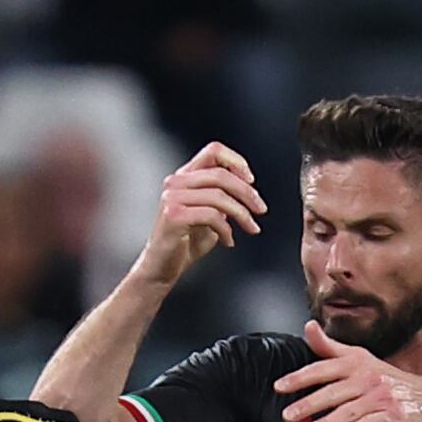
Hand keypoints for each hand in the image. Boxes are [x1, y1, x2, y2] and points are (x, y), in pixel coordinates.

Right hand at [139, 142, 263, 285]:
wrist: (162, 269)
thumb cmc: (185, 244)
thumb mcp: (210, 214)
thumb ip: (223, 198)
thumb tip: (248, 189)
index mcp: (185, 177)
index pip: (214, 151)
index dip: (237, 162)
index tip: (251, 181)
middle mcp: (176, 183)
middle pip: (221, 174)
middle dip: (247, 193)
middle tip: (260, 209)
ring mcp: (172, 198)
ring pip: (219, 195)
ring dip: (241, 213)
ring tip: (250, 227)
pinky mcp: (174, 216)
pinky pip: (211, 215)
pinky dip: (226, 229)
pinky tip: (228, 240)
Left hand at [275, 321, 421, 421]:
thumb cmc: (384, 379)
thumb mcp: (358, 358)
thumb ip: (329, 347)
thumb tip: (309, 326)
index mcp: (356, 363)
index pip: (323, 368)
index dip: (300, 377)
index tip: (279, 386)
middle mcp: (368, 378)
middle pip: (333, 392)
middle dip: (308, 404)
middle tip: (287, 415)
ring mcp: (381, 397)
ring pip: (348, 411)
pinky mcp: (393, 415)